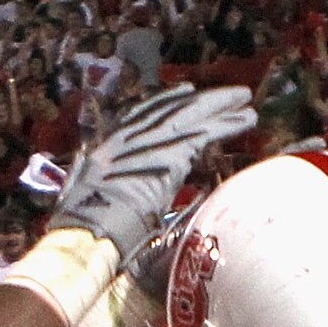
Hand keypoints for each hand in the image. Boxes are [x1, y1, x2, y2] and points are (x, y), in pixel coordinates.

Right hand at [47, 82, 256, 261]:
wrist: (89, 235)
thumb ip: (93, 180)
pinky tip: (244, 118)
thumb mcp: (81, 197)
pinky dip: (226, 125)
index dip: (167, 101)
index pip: (143, 115)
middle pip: (172, 110)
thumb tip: (96, 173)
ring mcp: (148, 145)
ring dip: (222, 107)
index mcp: (108, 148)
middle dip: (203, 100)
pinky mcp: (170, 156)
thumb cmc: (83, 230)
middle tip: (229, 94)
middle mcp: (128, 138)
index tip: (187, 91)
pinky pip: (205, 134)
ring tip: (245, 101)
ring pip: (192, 116)